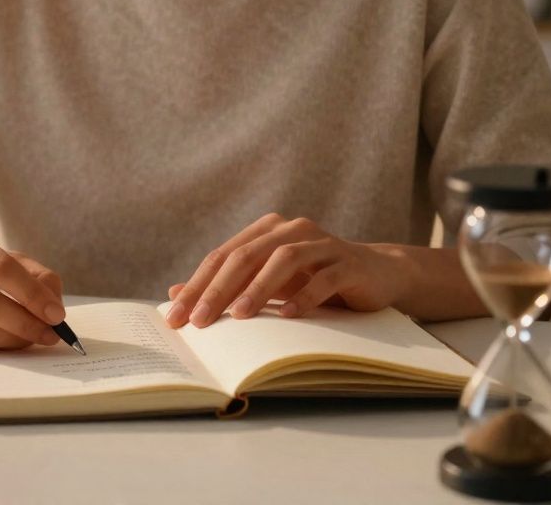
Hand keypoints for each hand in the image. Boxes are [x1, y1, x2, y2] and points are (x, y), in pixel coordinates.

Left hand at [164, 213, 414, 327]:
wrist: (376, 274)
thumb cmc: (313, 280)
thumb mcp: (267, 284)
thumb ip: (226, 286)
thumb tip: (174, 294)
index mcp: (266, 231)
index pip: (222, 257)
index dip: (196, 285)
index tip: (176, 317)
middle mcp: (291, 230)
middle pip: (245, 255)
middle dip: (218, 289)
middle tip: (199, 320)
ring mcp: (322, 243)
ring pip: (284, 260)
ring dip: (259, 289)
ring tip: (240, 316)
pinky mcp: (349, 262)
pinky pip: (324, 276)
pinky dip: (306, 295)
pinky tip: (289, 315)